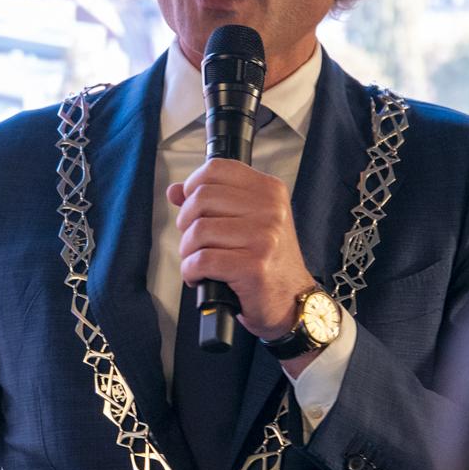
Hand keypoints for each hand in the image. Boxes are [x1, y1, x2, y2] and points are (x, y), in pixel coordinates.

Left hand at [167, 158, 313, 341]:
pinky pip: (202, 260)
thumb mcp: (249, 220)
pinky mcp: (253, 267)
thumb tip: (176, 190)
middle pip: (202, 198)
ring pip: (199, 230)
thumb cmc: (269, 261)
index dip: (193, 186)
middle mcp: (271, 210)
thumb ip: (213, 201)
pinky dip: (191, 271)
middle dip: (187, 222)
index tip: (192, 204)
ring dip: (188, 250)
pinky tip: (199, 276)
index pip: (216, 169)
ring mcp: (264, 238)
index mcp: (270, 191)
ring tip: (198, 260)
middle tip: (194, 239)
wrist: (292, 300)